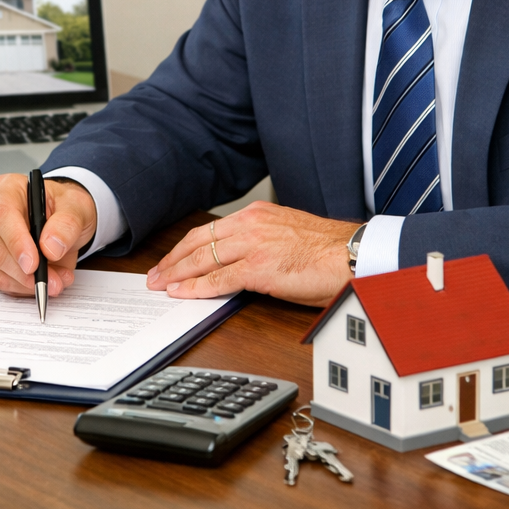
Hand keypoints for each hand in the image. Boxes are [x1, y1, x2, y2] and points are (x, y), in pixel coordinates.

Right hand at [0, 174, 96, 296]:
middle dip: (26, 272)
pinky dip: (19, 287)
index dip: (16, 242)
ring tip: (55, 281)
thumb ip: (67, 224)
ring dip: (25, 283)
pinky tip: (39, 283)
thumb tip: (50, 247)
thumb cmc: (63, 208)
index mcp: (6, 188)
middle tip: (54, 282)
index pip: (3, 215)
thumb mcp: (76, 207)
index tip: (34, 264)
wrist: (61, 221)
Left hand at [147, 201, 357, 305]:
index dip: (186, 247)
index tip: (172, 259)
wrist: (353, 256)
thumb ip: (261, 243)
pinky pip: (218, 280)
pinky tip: (182, 294)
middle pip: (198, 241)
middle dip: (173, 260)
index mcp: (257, 215)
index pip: (210, 230)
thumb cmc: (329, 251)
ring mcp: (253, 245)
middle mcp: (250, 224)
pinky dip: (196, 288)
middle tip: (155, 274)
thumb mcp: (287, 236)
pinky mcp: (259, 268)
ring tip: (161, 285)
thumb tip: (240, 262)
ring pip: (202, 259)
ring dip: (177, 274)